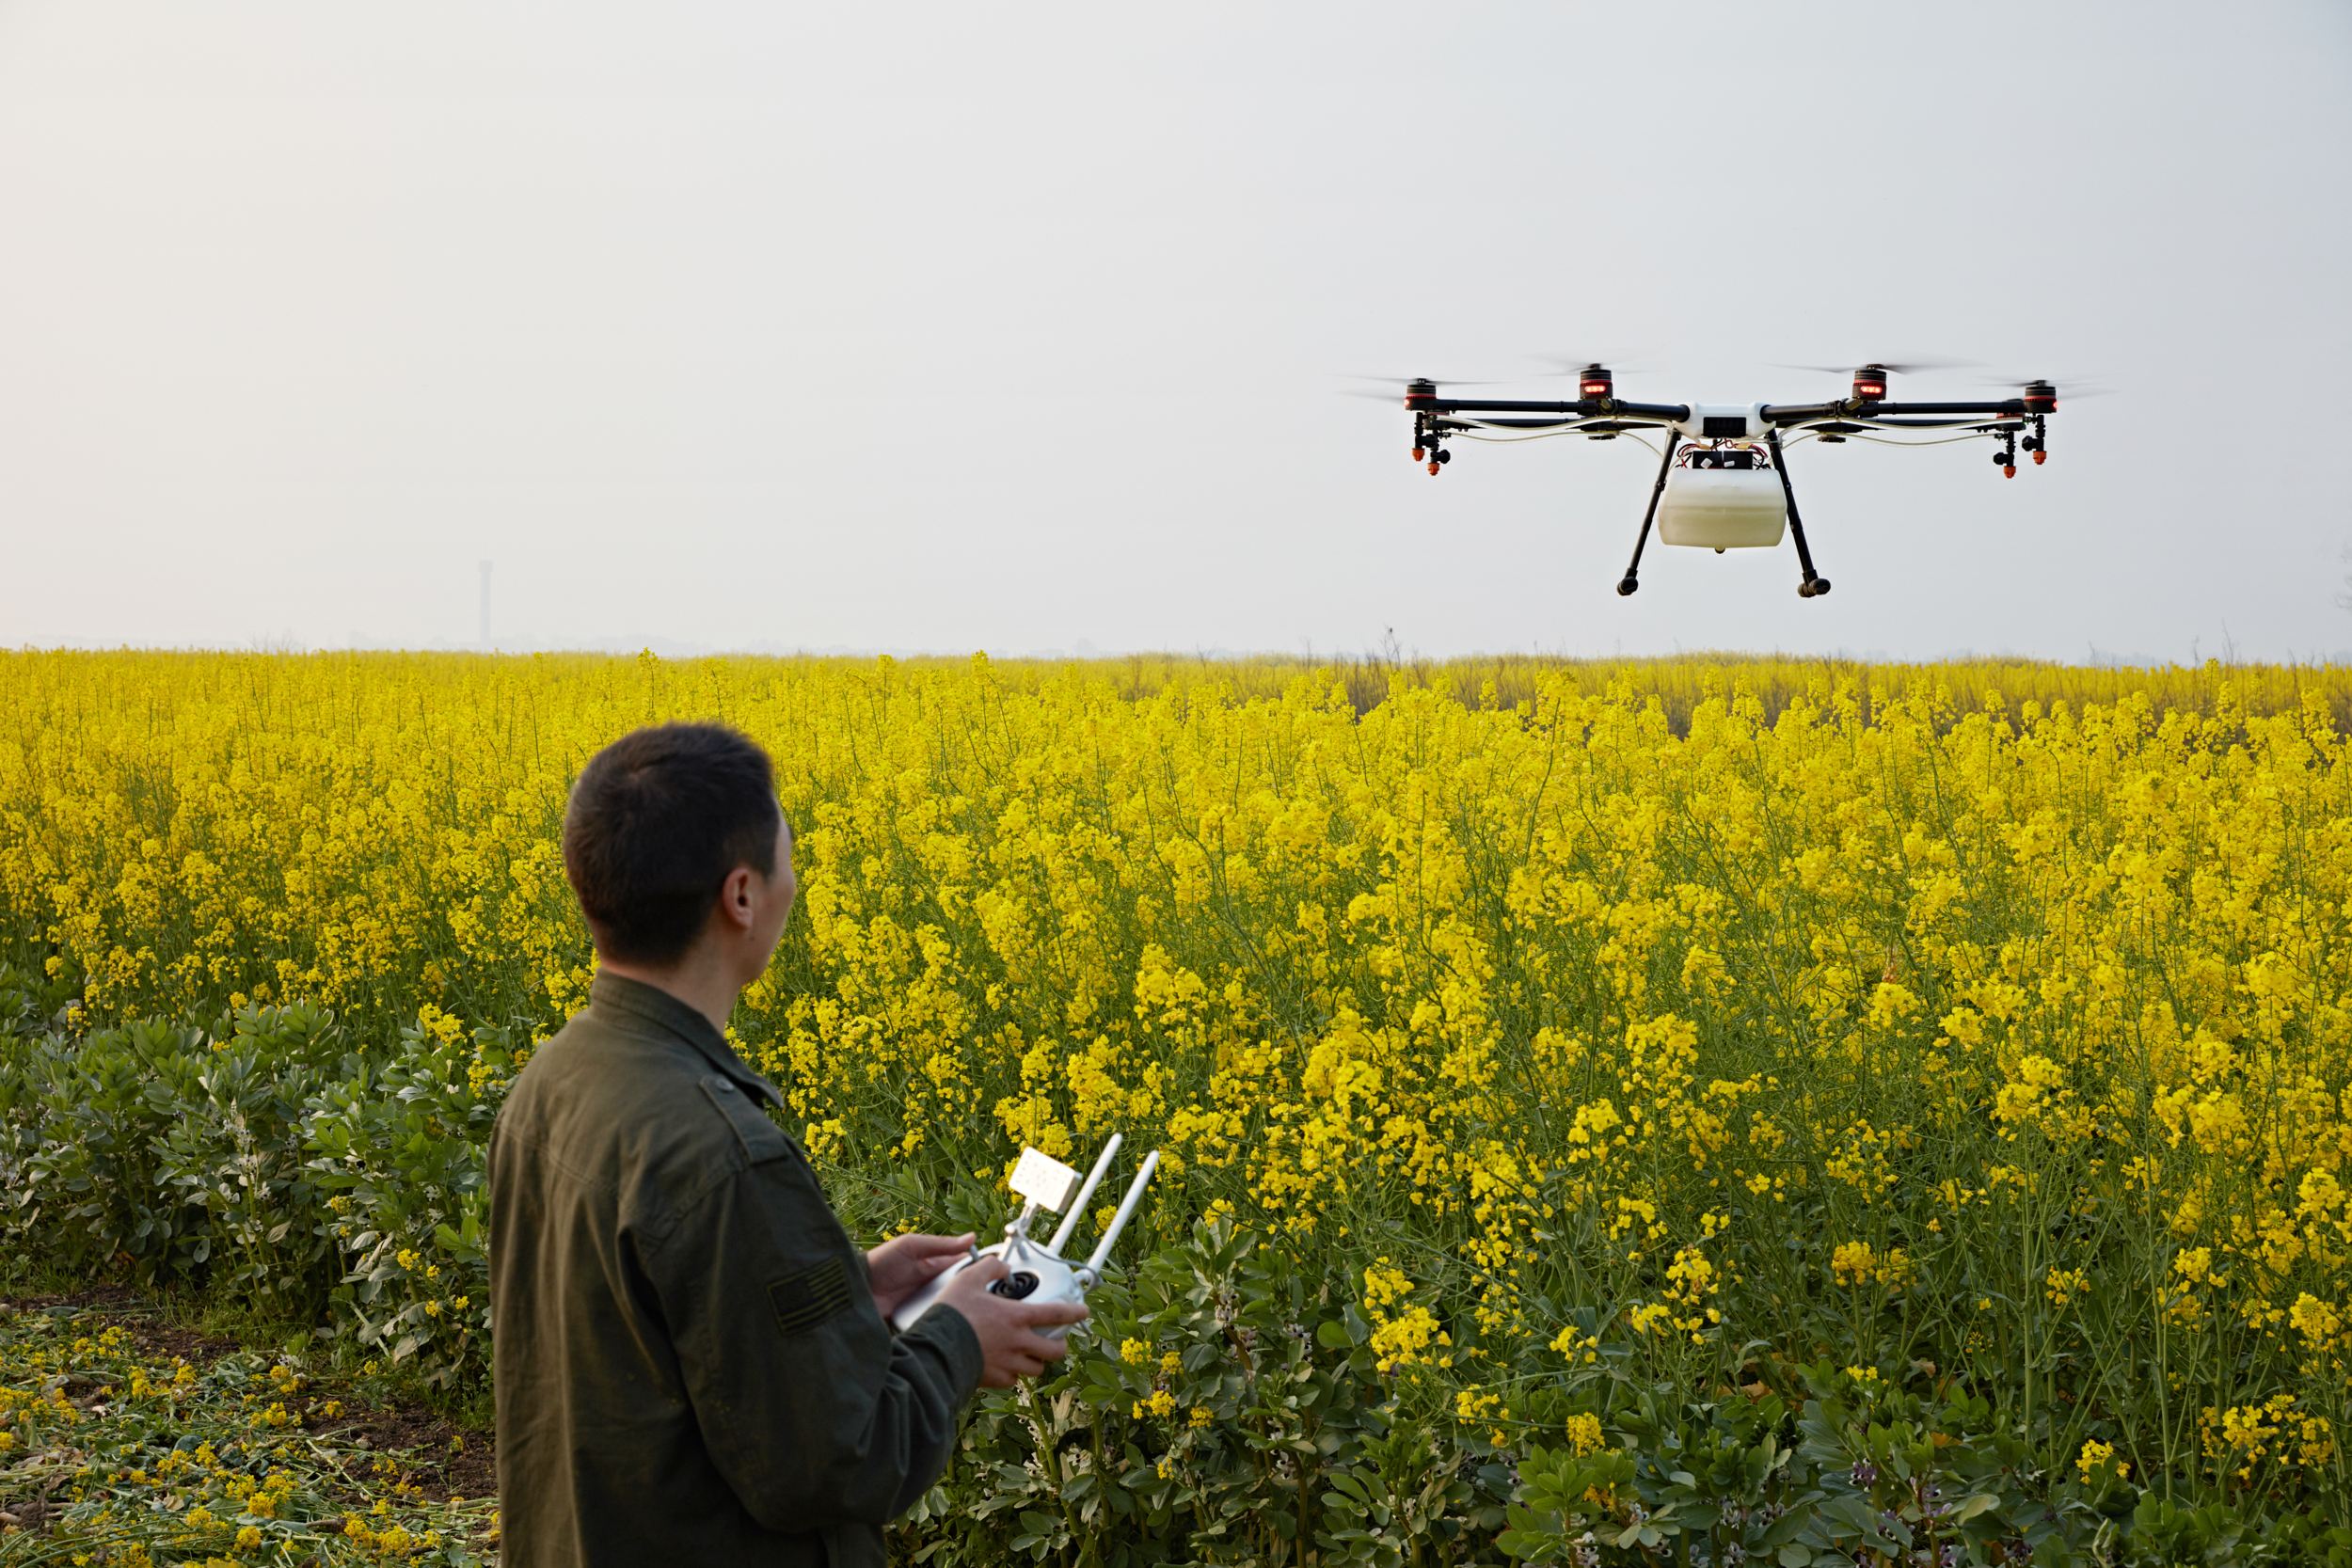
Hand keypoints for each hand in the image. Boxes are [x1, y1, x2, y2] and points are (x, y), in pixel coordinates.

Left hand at [865, 1231, 976, 1319]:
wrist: (856, 1289)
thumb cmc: (882, 1262)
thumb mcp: (912, 1246)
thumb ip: (941, 1244)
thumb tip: (972, 1237)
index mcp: (934, 1264)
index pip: (963, 1266)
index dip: (978, 1269)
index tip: (995, 1273)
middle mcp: (933, 1284)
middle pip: (960, 1288)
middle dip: (971, 1291)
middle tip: (985, 1296)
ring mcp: (926, 1302)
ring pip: (951, 1305)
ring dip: (959, 1307)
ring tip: (973, 1312)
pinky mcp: (918, 1318)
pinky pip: (936, 1319)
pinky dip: (944, 1320)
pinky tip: (953, 1323)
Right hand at [939, 1255, 1089, 1387]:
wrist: (935, 1349)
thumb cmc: (952, 1314)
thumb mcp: (968, 1279)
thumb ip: (989, 1268)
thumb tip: (1003, 1268)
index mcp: (1016, 1317)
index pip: (1056, 1314)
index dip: (1074, 1312)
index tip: (1083, 1312)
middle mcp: (1018, 1343)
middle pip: (1054, 1351)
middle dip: (1059, 1346)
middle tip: (1055, 1340)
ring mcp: (1008, 1364)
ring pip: (1036, 1369)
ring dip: (1036, 1361)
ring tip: (1029, 1354)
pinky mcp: (995, 1380)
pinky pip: (1013, 1380)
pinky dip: (1013, 1374)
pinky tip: (1006, 1365)